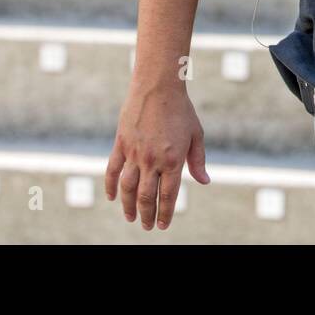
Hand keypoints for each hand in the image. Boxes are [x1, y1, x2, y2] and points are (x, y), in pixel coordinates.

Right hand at [105, 82, 209, 230]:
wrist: (158, 87)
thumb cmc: (181, 110)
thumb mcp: (196, 135)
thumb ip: (198, 161)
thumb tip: (204, 181)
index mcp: (173, 160)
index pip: (168, 196)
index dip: (165, 213)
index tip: (163, 225)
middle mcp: (152, 160)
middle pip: (146, 196)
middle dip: (147, 215)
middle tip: (147, 226)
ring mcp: (134, 153)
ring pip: (127, 188)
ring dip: (128, 206)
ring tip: (131, 217)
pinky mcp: (121, 144)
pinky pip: (112, 170)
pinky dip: (110, 186)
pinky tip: (111, 197)